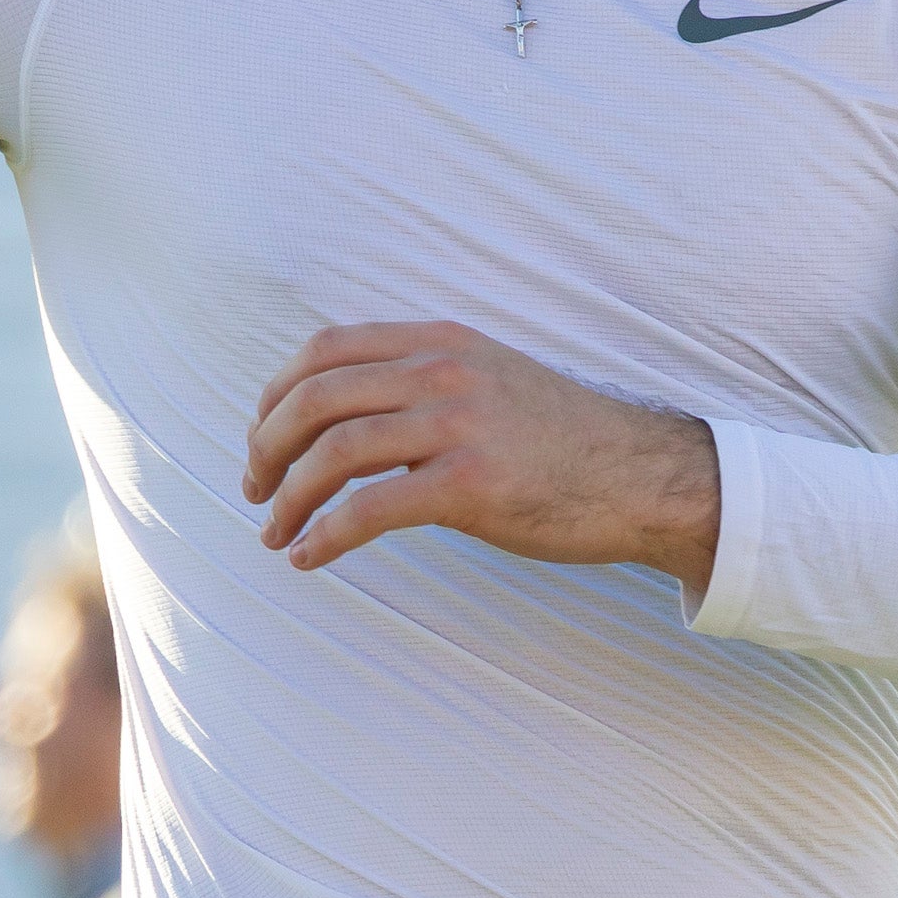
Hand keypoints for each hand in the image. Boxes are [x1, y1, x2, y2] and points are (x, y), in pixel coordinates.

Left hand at [242, 322, 720, 592]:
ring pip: (334, 452)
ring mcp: (457, 425)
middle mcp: (442, 371)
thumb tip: (340, 412)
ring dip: (289, 497)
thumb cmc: (559, 441)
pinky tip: (310, 556)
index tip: (261, 437)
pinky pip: (369, 509)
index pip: (325, 349)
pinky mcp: (470, 484)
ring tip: (274, 533)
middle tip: (254, 489)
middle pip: (316, 397)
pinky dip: (326, 534)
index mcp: (439, 341)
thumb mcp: (486, 381)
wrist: (643, 477)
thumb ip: (420, 381)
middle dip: (267, 446)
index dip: (276, 393)